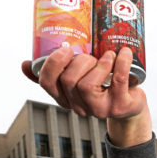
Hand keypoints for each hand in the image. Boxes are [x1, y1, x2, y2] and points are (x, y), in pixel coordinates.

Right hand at [22, 47, 151, 146]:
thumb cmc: (103, 89)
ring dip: (99, 64)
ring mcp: (101, 109)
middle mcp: (80, 106)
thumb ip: (55, 75)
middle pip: (68, 80)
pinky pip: (117, 80)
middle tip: (91, 55)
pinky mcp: (120, 105)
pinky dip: (121, 63)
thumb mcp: (77, 83)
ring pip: (88, 85)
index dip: (52, 64)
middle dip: (80, 61)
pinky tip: (124, 53)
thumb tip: (26, 64)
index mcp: (66, 98)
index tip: (64, 48)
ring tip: (108, 56)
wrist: (130, 107)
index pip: (47, 83)